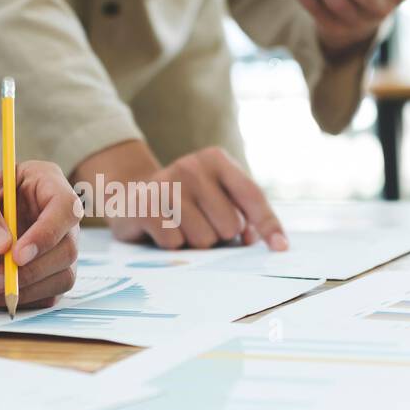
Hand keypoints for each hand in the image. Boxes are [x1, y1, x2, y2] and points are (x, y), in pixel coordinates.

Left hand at [0, 161, 81, 308]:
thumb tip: (3, 242)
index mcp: (37, 182)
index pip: (65, 205)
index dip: (48, 232)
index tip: (17, 254)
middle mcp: (50, 216)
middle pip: (67, 246)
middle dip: (30, 270)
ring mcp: (48, 250)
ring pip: (62, 275)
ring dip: (23, 288)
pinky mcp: (40, 279)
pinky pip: (48, 296)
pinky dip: (20, 301)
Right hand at [72, 140, 286, 250]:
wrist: (128, 194)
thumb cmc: (183, 201)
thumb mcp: (213, 197)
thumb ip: (240, 215)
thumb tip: (253, 240)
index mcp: (215, 160)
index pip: (252, 196)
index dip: (269, 225)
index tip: (280, 249)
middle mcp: (191, 166)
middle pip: (230, 226)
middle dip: (219, 236)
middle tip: (200, 225)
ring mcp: (166, 184)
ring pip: (204, 239)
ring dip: (194, 243)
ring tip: (179, 227)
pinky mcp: (145, 206)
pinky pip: (176, 244)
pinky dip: (171, 246)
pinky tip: (160, 230)